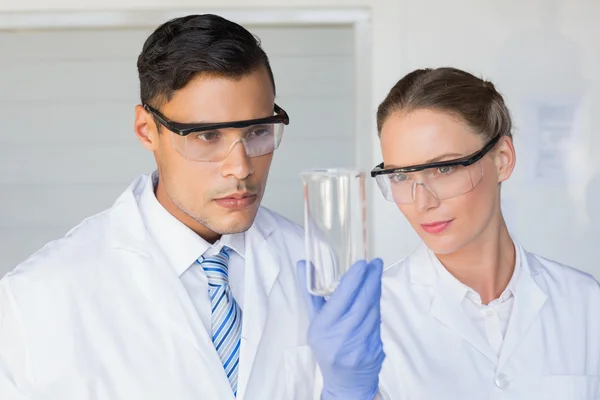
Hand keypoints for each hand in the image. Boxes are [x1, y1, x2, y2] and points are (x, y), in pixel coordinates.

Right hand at [297, 258, 384, 399]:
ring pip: (372, 309)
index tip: (361, 263)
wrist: (345, 382)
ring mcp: (362, 343)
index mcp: (324, 328)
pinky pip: (377, 321)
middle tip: (375, 263)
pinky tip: (375, 295)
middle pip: (362, 300)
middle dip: (370, 279)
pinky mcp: (377, 348)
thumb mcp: (314, 323)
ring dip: (375, 289)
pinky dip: (376, 306)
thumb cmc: (327, 348)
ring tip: (375, 274)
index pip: (342, 297)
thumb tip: (304, 264)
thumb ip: (311, 293)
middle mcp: (343, 335)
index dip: (353, 278)